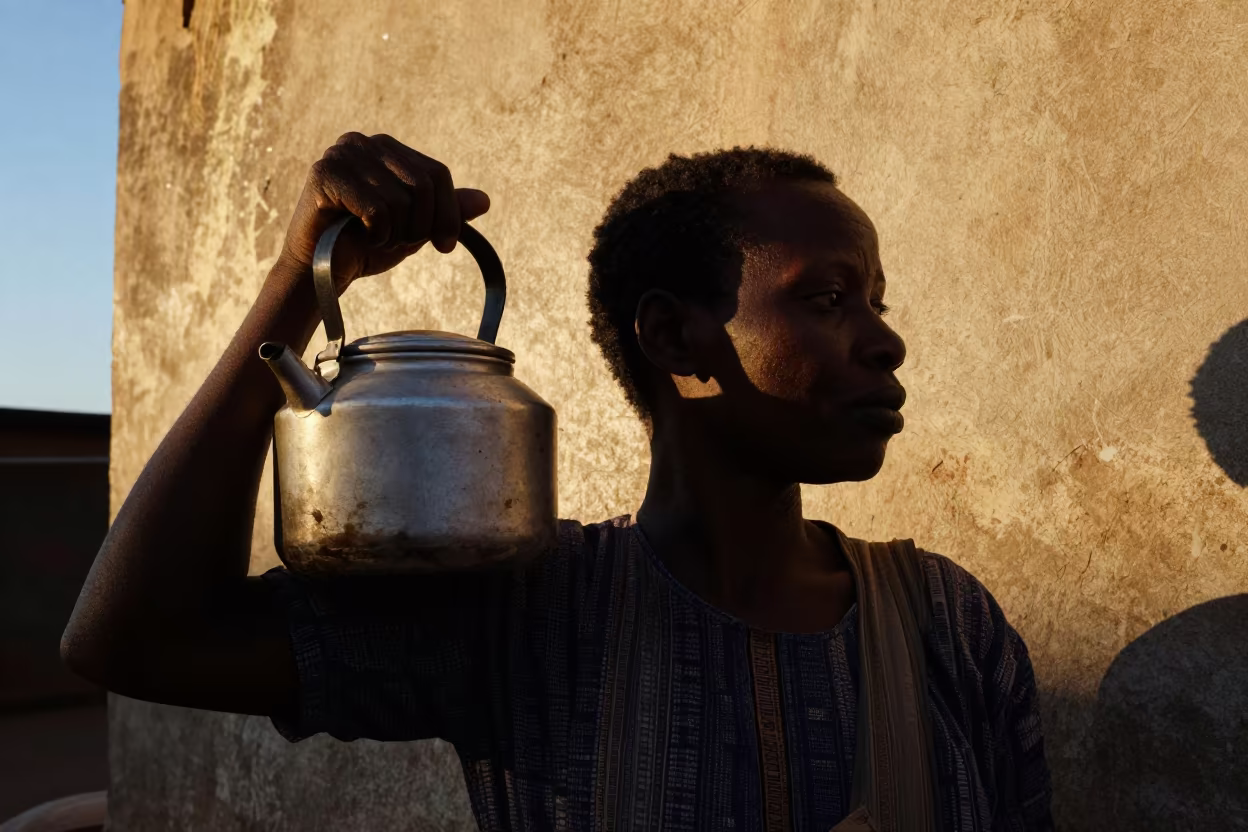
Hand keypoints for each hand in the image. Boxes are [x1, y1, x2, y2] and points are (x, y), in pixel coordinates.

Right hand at [275, 133, 489, 291]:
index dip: (448, 214)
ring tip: (373, 237)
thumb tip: (485, 201)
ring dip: (394, 233)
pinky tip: (358, 236)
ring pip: (401, 199)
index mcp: (387, 149)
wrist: (318, 272)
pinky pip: (378, 209)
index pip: (437, 173)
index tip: (445, 246)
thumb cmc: (364, 246)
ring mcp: (342, 154)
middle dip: (420, 226)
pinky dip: (376, 234)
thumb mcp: (414, 227)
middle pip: (423, 184)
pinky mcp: (325, 173)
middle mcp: (364, 142)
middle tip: (399, 243)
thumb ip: (445, 211)